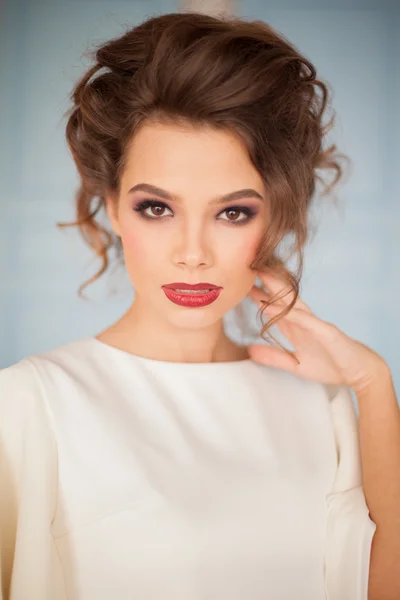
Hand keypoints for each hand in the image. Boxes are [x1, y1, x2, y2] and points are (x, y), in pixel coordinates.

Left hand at [246, 270, 387, 393]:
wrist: (360, 372)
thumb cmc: (331, 365)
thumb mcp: (295, 364)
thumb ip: (274, 357)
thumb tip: (249, 350)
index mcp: (297, 327)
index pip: (275, 307)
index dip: (259, 296)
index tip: (241, 284)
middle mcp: (305, 321)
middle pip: (282, 298)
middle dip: (265, 283)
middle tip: (247, 267)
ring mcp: (315, 324)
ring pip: (293, 302)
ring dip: (277, 289)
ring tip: (260, 275)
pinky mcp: (326, 331)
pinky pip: (306, 320)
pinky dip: (291, 314)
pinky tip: (275, 308)